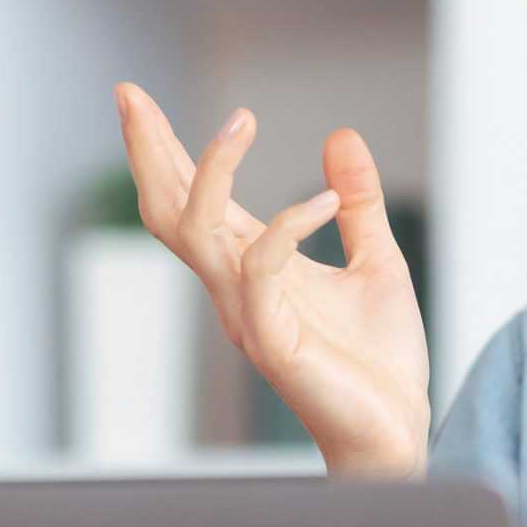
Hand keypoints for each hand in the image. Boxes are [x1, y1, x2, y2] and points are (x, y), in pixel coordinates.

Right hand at [113, 83, 431, 474]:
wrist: (398, 433)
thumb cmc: (379, 362)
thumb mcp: (378, 262)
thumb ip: (357, 204)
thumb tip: (341, 136)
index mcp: (252, 268)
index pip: (191, 200)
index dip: (164, 150)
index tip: (136, 97)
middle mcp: (236, 289)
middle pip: (168, 211)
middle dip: (147, 151)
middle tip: (129, 93)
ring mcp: (247, 315)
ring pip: (197, 232)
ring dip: (211, 171)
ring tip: (241, 118)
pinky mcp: (273, 342)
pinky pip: (260, 268)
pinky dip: (286, 224)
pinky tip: (323, 199)